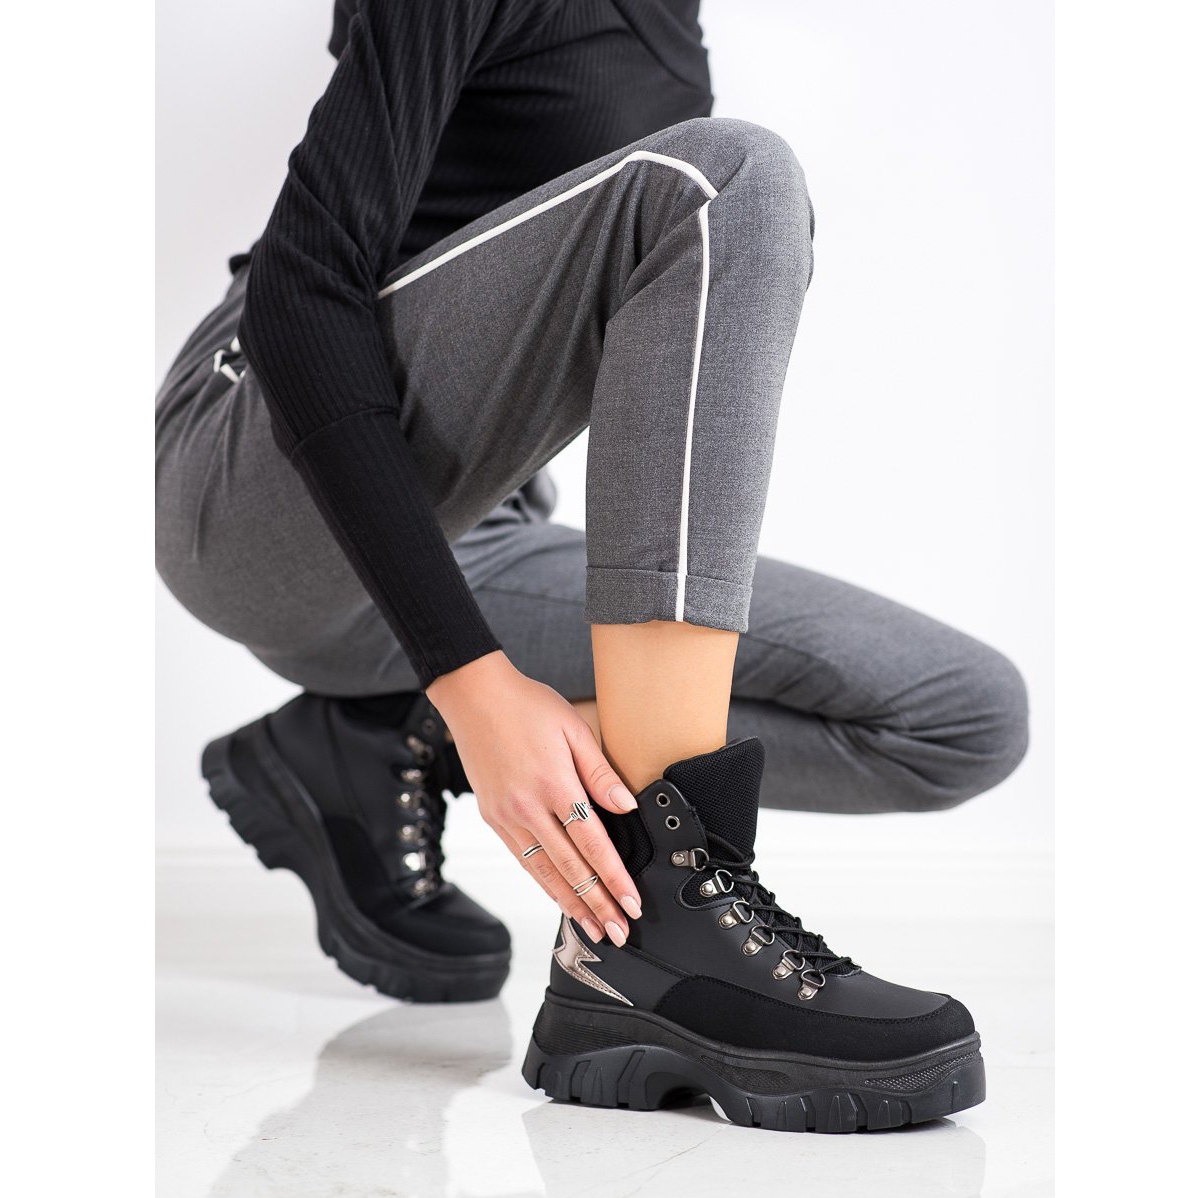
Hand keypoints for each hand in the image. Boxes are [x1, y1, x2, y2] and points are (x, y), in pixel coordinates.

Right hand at [427, 651, 641, 944]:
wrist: (474, 696)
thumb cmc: (526, 706)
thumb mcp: (574, 729)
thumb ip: (601, 773)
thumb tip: (627, 806)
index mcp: (553, 785)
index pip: (592, 844)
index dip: (614, 878)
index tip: (631, 903)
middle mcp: (527, 808)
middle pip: (570, 868)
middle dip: (597, 904)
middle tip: (619, 931)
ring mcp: (506, 816)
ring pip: (543, 872)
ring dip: (571, 903)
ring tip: (592, 927)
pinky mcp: (493, 818)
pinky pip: (523, 859)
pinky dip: (544, 883)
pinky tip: (559, 896)